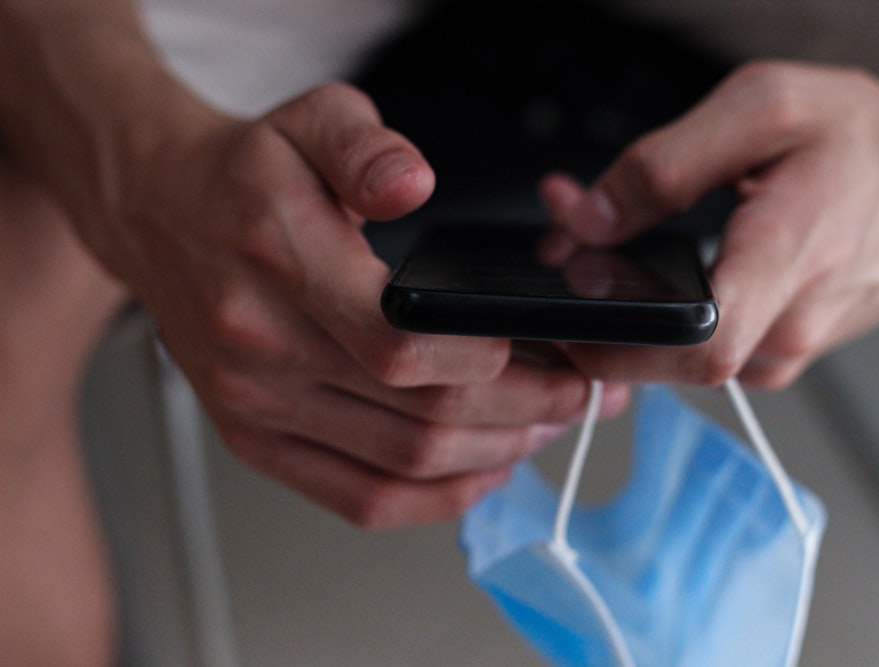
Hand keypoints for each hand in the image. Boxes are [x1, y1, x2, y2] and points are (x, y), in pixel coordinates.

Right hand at [89, 83, 628, 527]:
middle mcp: (260, 344)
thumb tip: (411, 184)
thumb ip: (366, 146)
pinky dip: (431, 500)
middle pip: (419, 415)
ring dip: (491, 455)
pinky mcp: (253, 438)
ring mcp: (254, 403)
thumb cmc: (246, 174)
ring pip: (401, 463)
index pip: (402, 344)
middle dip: (523, 413)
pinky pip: (357, 499)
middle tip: (578, 396)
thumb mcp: (311, 118)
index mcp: (278, 258)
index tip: (558, 353)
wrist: (160, 213)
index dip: (496, 363)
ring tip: (544, 428)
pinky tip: (479, 473)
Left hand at [542, 60, 878, 387]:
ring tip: (606, 247)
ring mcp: (787, 348)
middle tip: (572, 248)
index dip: (620, 337)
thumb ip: (667, 165)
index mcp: (790, 259)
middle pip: (671, 359)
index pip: (701, 342)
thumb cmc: (863, 140)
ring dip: (627, 312)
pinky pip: (707, 349)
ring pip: (682, 359)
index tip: (572, 296)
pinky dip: (665, 315)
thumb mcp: (764, 107)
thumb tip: (590, 218)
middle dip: (602, 312)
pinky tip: (652, 270)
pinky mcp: (780, 352)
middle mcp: (791, 324)